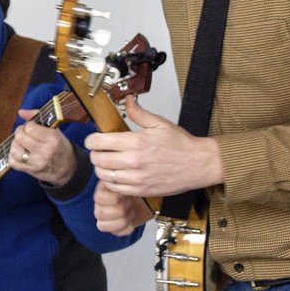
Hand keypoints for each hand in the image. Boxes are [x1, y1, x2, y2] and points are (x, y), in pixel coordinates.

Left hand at [8, 108, 77, 187]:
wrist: (67, 168)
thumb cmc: (60, 146)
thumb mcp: (55, 130)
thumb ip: (37, 117)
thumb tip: (20, 112)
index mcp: (53, 139)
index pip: (30, 127)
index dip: (29, 125)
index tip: (33, 127)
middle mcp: (45, 151)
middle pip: (20, 137)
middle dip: (20, 132)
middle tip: (24, 133)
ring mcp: (37, 163)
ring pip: (14, 150)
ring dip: (15, 144)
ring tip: (22, 143)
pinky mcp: (31, 171)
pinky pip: (13, 162)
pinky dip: (13, 156)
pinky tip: (20, 152)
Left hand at [85, 96, 223, 196]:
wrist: (198, 164)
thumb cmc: (181, 145)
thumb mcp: (159, 123)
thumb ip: (138, 113)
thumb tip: (127, 100)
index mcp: (136, 142)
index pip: (99, 142)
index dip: (91, 140)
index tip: (93, 140)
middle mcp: (134, 161)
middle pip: (97, 159)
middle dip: (95, 153)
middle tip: (100, 150)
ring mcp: (136, 178)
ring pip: (103, 175)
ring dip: (101, 168)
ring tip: (108, 162)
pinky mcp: (140, 190)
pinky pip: (115, 188)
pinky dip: (111, 181)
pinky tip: (116, 174)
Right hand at [93, 182, 154, 235]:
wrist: (147, 198)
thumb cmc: (136, 189)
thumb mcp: (128, 180)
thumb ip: (120, 182)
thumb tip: (118, 184)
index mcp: (102, 192)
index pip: (99, 199)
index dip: (113, 198)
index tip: (123, 195)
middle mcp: (100, 205)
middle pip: (100, 213)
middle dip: (120, 209)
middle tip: (129, 203)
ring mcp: (106, 218)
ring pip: (103, 225)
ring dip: (122, 220)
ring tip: (131, 212)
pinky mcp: (114, 228)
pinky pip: (116, 232)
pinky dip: (127, 227)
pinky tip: (132, 220)